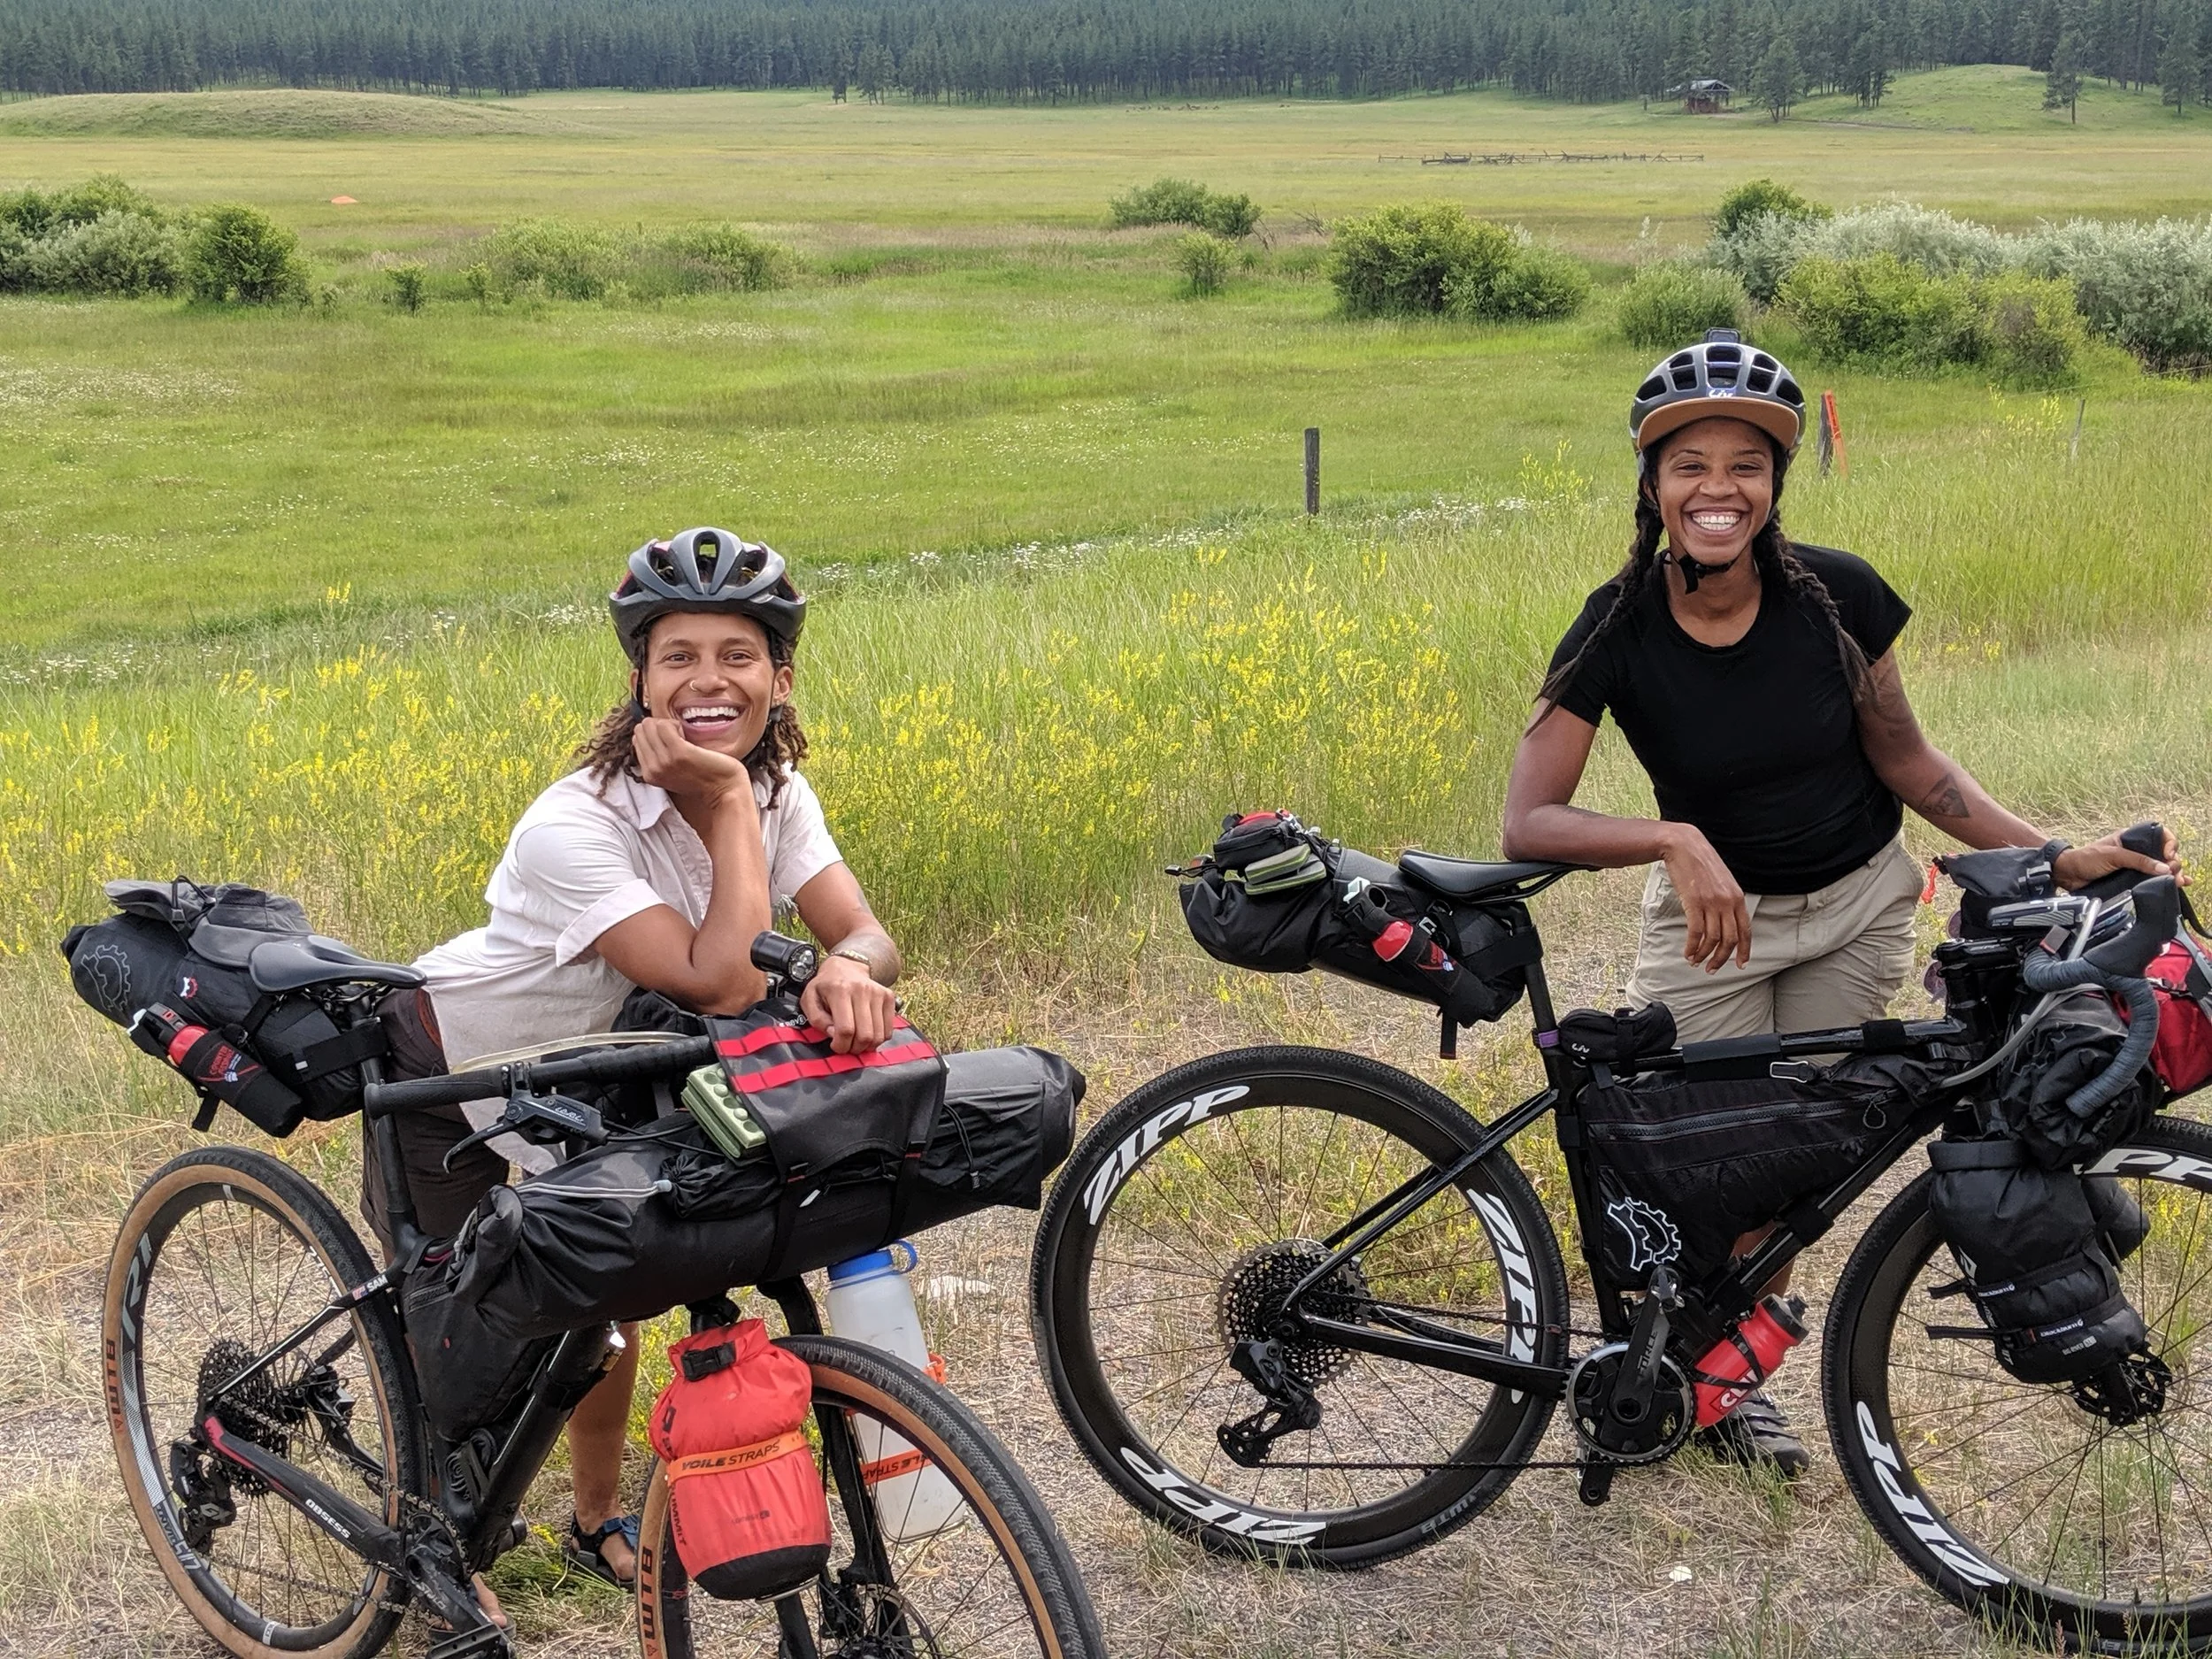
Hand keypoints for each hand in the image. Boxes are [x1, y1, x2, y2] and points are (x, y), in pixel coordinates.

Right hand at [633, 717, 753, 809]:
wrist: (725, 790)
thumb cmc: (704, 777)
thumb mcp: (672, 772)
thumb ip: (657, 757)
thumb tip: (645, 731)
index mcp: (649, 774)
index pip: (637, 738)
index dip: (655, 734)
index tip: (672, 741)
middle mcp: (653, 769)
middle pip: (641, 729)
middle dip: (659, 727)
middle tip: (678, 737)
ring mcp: (664, 761)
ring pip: (650, 725)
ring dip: (668, 725)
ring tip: (683, 737)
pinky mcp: (679, 752)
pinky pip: (664, 725)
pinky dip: (675, 724)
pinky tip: (687, 735)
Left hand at [801, 955, 897, 1054]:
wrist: (846, 967)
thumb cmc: (825, 987)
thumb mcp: (809, 1000)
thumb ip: (817, 1019)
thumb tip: (834, 1034)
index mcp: (840, 990)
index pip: (846, 1029)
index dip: (840, 1045)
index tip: (835, 1046)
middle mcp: (862, 990)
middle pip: (865, 1035)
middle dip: (854, 1048)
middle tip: (846, 1046)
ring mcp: (878, 993)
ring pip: (879, 1035)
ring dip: (867, 1046)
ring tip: (856, 1041)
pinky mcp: (888, 997)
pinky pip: (888, 1030)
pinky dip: (878, 1039)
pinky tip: (867, 1033)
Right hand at [1660, 823, 1751, 972]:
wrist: (1683, 845)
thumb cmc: (1700, 862)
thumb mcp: (1722, 880)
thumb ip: (1726, 899)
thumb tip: (1724, 921)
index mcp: (1738, 897)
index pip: (1746, 931)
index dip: (1744, 951)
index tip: (1741, 964)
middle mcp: (1728, 902)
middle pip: (1730, 939)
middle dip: (1721, 958)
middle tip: (1712, 969)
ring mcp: (1712, 902)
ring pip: (1713, 939)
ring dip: (1704, 955)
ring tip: (1695, 962)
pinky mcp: (1694, 903)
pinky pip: (1696, 933)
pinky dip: (1692, 947)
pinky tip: (1688, 952)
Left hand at [2055, 827, 2182, 890]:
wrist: (2068, 875)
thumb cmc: (2086, 859)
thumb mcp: (2113, 856)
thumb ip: (2138, 861)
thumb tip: (2164, 869)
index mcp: (2131, 838)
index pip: (2160, 836)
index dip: (2169, 844)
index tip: (2169, 855)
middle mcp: (2136, 851)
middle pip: (2165, 854)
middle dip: (2174, 862)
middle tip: (2173, 872)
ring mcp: (2135, 866)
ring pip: (2162, 868)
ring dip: (2174, 874)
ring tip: (2179, 881)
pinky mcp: (2132, 880)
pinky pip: (2153, 880)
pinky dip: (2167, 882)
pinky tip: (2181, 885)